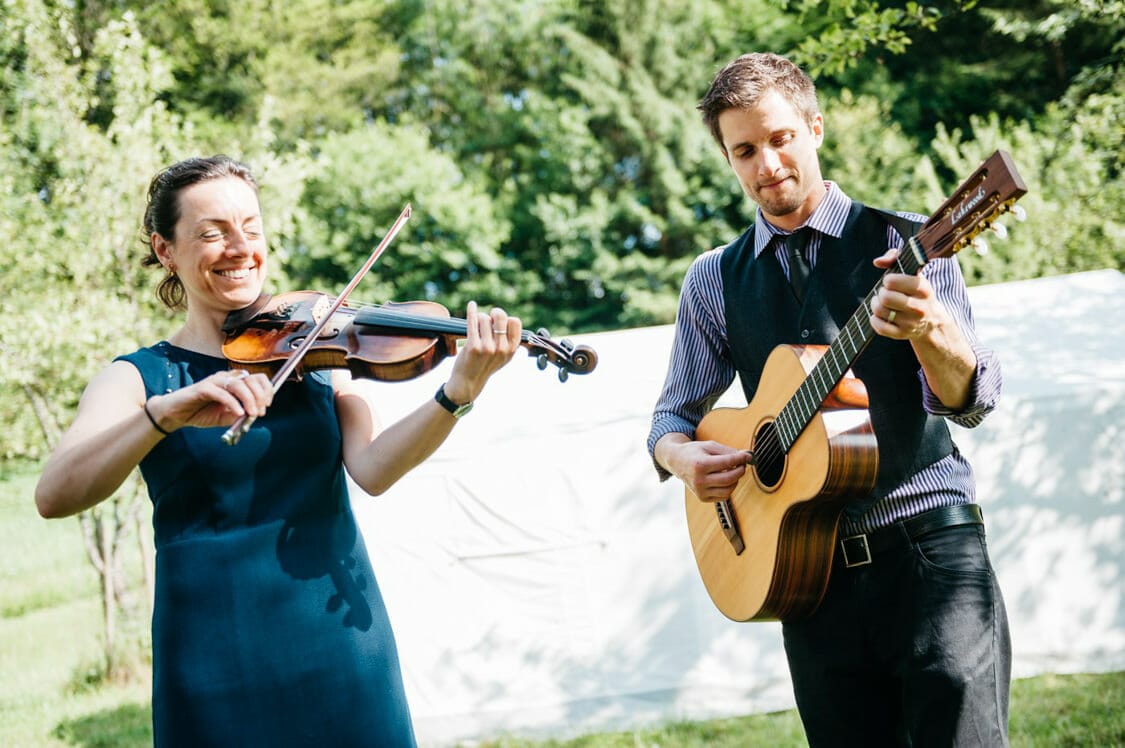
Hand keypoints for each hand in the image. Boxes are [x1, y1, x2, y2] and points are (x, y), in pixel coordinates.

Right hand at [146, 369, 273, 432]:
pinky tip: (238, 413)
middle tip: (260, 412)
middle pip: (251, 380)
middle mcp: (226, 378)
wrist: (177, 415)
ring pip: (238, 385)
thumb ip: (241, 414)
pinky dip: (233, 403)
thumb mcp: (226, 416)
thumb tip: (256, 414)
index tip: (268, 404)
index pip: (257, 378)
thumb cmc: (202, 413)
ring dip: (249, 399)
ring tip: (252, 414)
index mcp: (235, 382)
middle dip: (260, 396)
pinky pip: (222, 393)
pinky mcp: (203, 388)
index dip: (266, 389)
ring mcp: (215, 381)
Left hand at [442, 301, 521, 403]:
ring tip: (476, 330)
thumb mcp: (504, 356)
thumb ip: (509, 340)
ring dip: (479, 319)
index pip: (515, 321)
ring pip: (484, 318)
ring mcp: (487, 347)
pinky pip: (472, 322)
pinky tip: (472, 305)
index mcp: (512, 349)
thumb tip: (508, 318)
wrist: (468, 382)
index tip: (498, 324)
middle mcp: (501, 348)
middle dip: (493, 313)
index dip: (506, 319)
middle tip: (487, 319)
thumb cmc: (485, 365)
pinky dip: (471, 311)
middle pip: (500, 315)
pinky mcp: (473, 346)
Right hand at [663, 439, 753, 502]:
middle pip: (730, 478)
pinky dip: (728, 488)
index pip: (727, 462)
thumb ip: (728, 451)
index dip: (741, 459)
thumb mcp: (709, 446)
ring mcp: (700, 491)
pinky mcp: (702, 498)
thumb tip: (747, 456)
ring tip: (733, 471)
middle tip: (742, 464)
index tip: (749, 456)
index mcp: (700, 465)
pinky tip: (725, 479)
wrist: (676, 461)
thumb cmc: (693, 452)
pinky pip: (723, 496)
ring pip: (728, 490)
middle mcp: (699, 480)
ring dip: (735, 480)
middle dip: (740, 470)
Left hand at [870, 248, 940, 340]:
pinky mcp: (901, 334)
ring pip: (880, 311)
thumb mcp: (913, 272)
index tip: (891, 282)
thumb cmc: (915, 291)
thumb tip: (878, 261)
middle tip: (885, 293)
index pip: (894, 281)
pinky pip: (879, 327)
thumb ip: (896, 257)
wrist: (931, 321)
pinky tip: (880, 315)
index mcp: (923, 289)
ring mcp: (910, 323)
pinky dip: (874, 319)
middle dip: (881, 293)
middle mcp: (919, 307)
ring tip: (881, 302)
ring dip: (875, 304)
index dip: (888, 280)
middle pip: (886, 297)